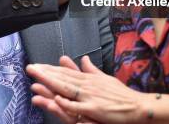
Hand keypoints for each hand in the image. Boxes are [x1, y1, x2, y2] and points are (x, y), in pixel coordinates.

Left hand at [27, 56, 146, 123]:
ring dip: (51, 83)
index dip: (49, 69)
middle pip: (62, 78)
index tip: (36, 65)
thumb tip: (84, 59)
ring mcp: (90, 97)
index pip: (64, 73)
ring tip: (37, 79)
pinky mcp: (95, 109)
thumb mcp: (105, 78)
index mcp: (88, 79)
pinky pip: (79, 106)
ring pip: (67, 89)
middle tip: (30, 68)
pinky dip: (68, 102)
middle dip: (45, 73)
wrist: (139, 107)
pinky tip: (57, 98)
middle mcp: (87, 86)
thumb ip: (92, 70)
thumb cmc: (122, 95)